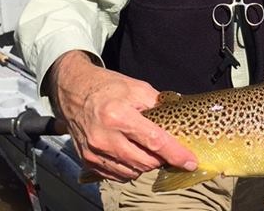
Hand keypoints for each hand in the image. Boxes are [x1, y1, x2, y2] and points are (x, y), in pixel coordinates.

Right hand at [47, 50, 197, 181]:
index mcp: (118, 115)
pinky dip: (129, 169)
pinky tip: (131, 154)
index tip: (190, 161)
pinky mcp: (87, 160)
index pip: (154, 141)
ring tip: (145, 148)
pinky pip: (117, 175)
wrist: (73, 90)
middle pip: (145, 162)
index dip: (175, 154)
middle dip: (161, 159)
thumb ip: (159, 105)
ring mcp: (94, 151)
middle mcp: (104, 137)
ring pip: (132, 172)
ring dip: (145, 164)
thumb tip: (178, 123)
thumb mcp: (136, 88)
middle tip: (164, 148)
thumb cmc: (106, 87)